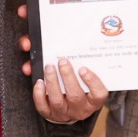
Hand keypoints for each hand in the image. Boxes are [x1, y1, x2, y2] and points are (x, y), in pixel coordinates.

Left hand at [15, 6, 107, 123]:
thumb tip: (71, 23)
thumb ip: (83, 55)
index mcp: (94, 97)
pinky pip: (43, 106)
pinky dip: (39, 93)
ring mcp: (64, 111)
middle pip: (75, 95)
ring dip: (51, 81)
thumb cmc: (79, 83)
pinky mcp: (49, 113)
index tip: (84, 68)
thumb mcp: (87, 71)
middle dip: (66, 76)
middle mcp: (80, 106)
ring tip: (48, 66)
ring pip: (57, 100)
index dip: (92, 81)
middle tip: (62, 60)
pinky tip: (38, 81)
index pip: (99, 93)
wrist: (69, 106)